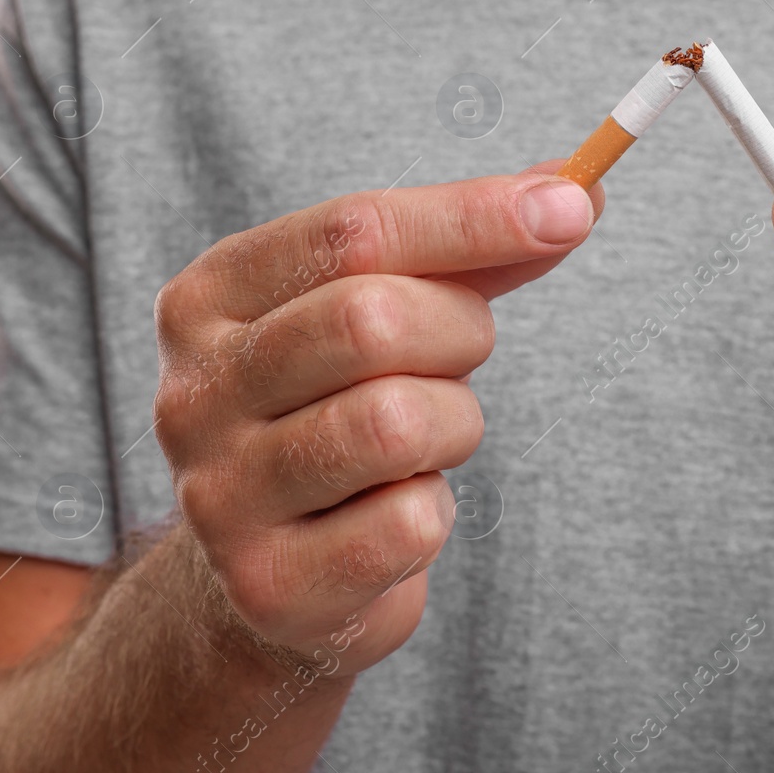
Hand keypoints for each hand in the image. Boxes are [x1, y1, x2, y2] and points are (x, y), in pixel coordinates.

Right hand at [152, 165, 601, 672]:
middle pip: (370, 320)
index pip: (352, 231)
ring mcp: (221, 493)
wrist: (271, 574)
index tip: (570, 208)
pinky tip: (396, 517)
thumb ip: (472, 253)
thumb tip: (578, 189)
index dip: (472, 216)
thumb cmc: (341, 412)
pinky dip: (433, 514)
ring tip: (425, 443)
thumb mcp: (388, 313)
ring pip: (395, 423)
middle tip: (458, 361)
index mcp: (213, 299)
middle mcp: (195, 390)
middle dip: (459, 334)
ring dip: (452, 426)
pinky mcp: (269, 583)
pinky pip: (409, 523)